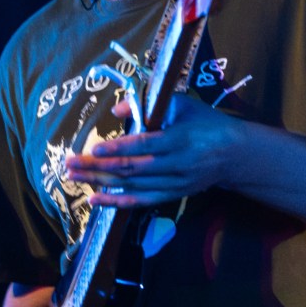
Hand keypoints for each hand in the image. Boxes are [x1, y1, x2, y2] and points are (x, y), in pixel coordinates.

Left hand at [64, 93, 239, 207]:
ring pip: (133, 186)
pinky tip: (95, 199)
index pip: (145, 145)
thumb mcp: (184, 105)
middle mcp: (178, 164)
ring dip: (101, 183)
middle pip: (132, 169)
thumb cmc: (207, 123)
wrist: (235, 155)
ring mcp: (175, 183)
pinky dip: (117, 201)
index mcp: (181, 139)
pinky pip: (141, 201)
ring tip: (74, 178)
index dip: (119, 148)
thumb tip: (117, 111)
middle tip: (70, 165)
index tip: (94, 148)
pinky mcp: (174, 195)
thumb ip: (151, 105)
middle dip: (98, 167)